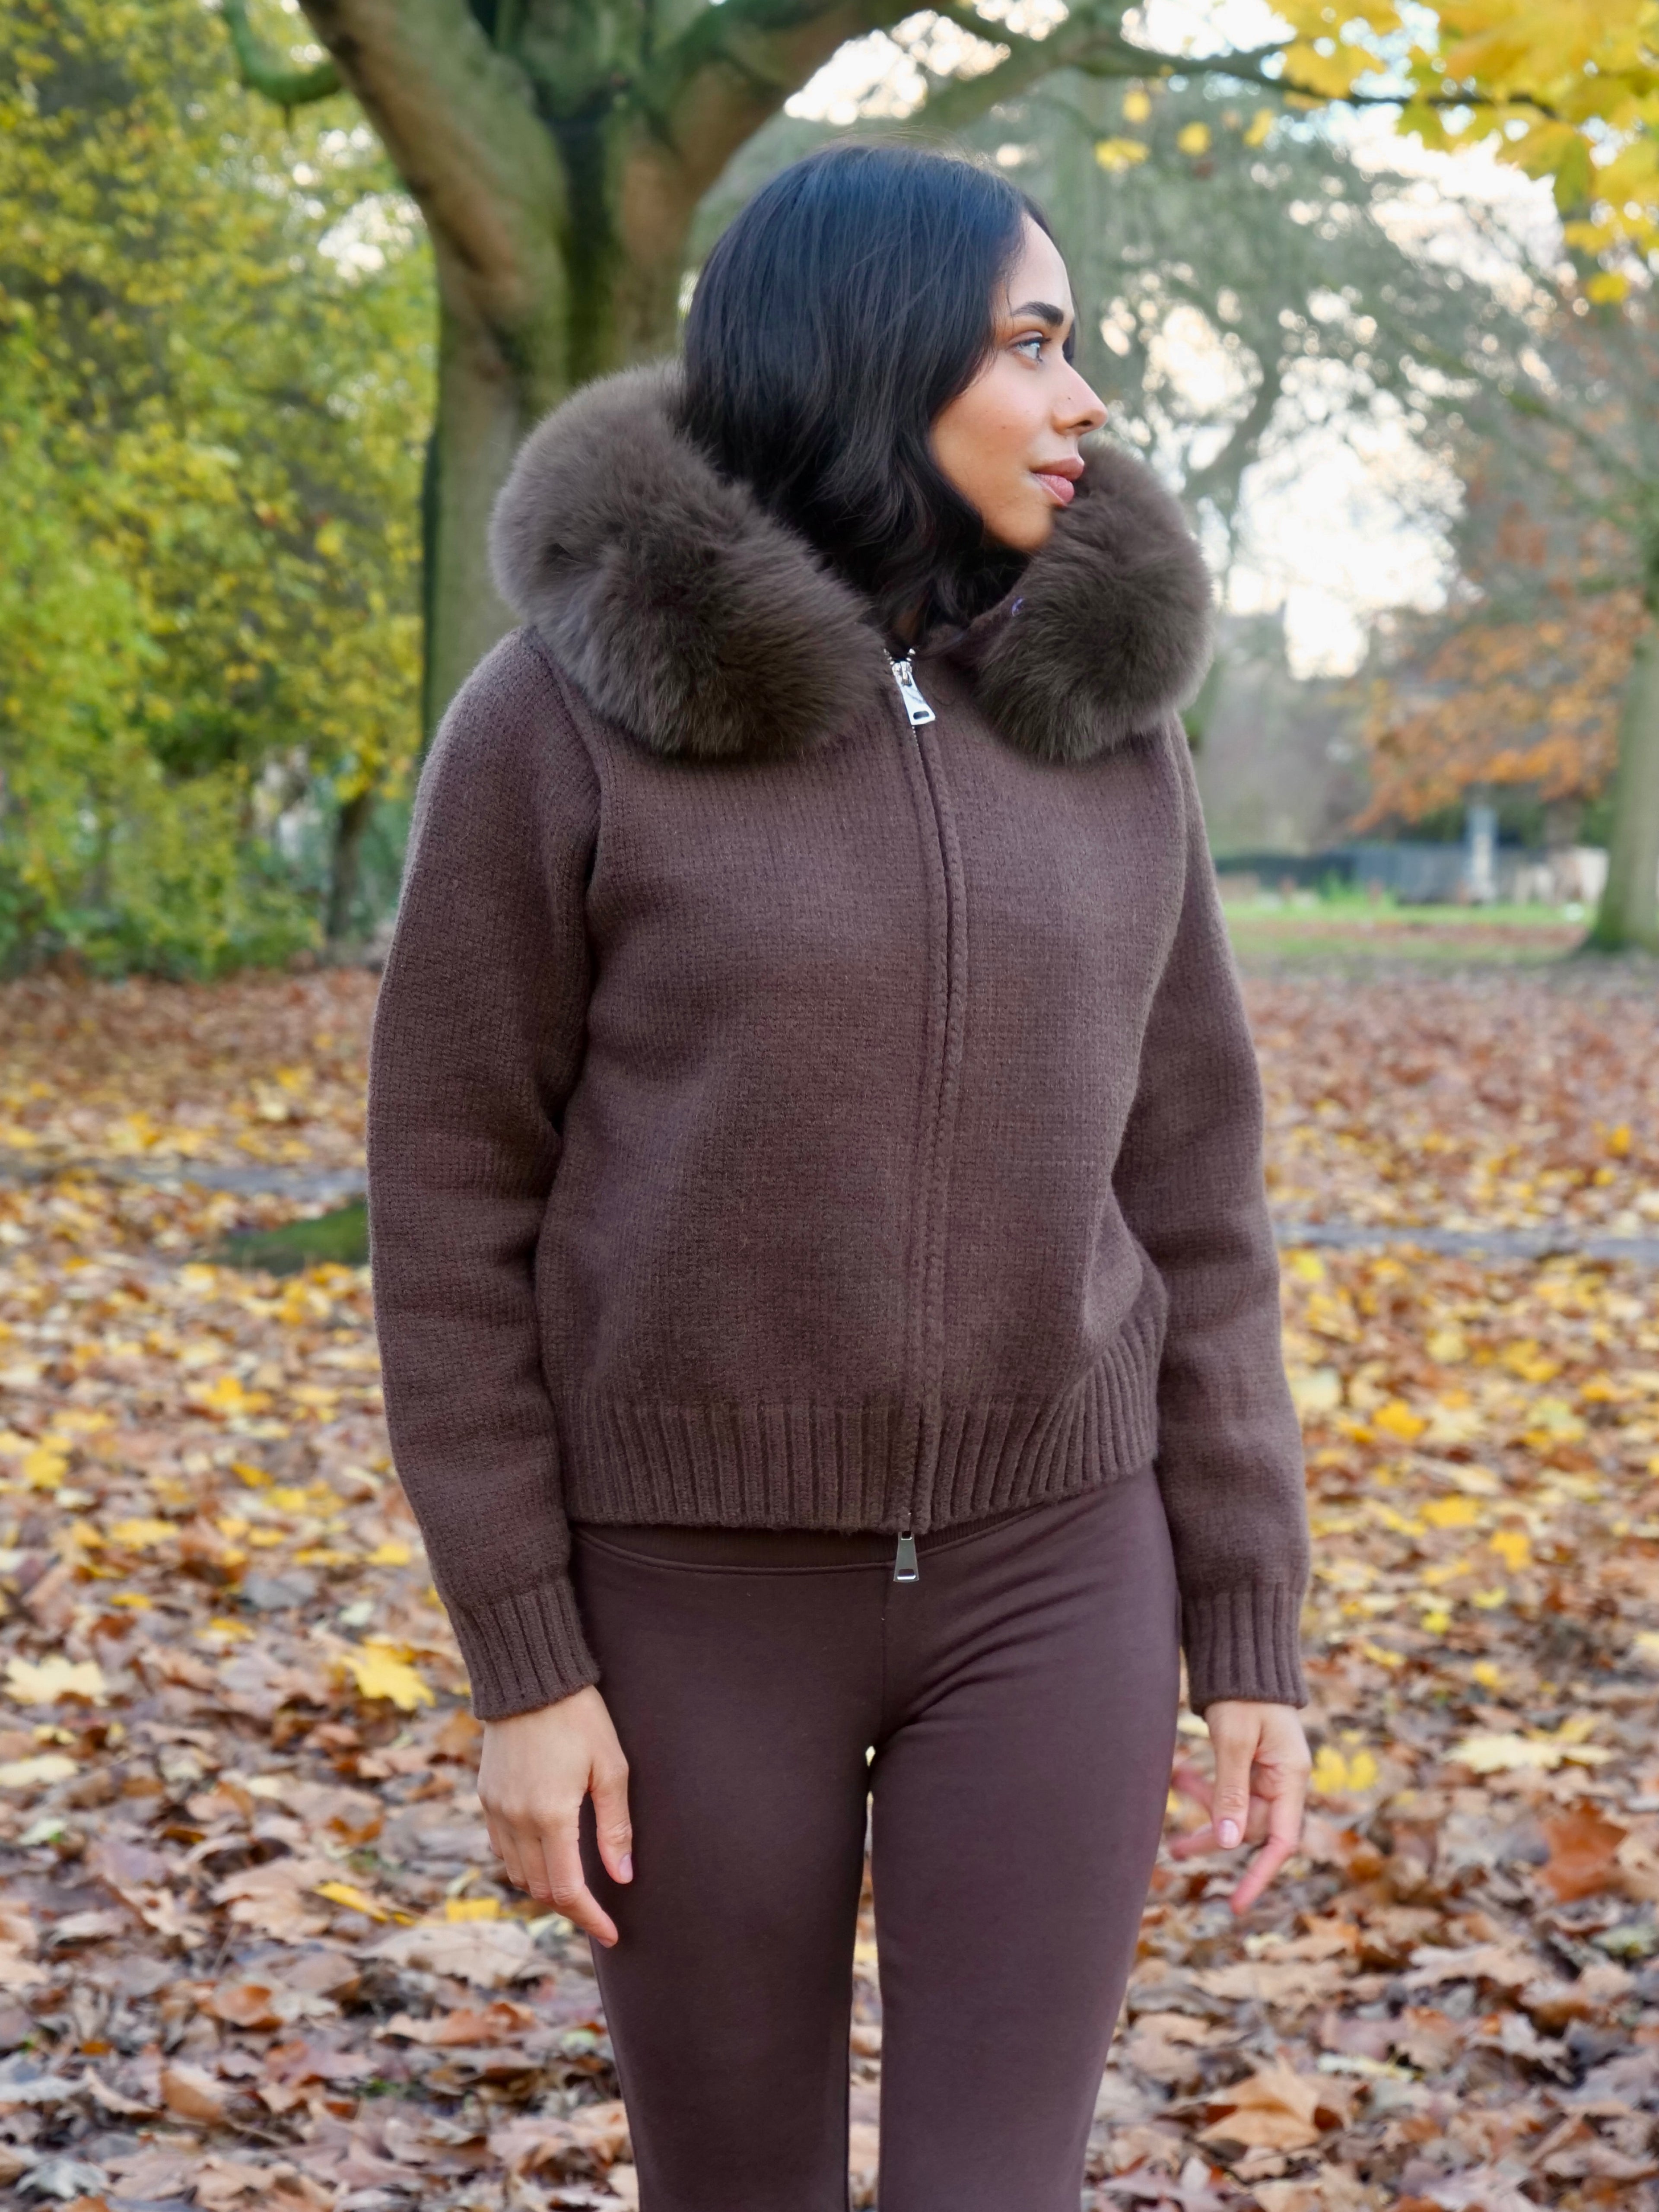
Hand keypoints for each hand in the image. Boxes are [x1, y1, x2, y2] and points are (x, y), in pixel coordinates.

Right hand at [477, 1686, 632, 1946]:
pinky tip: (547, 1852)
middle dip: (570, 1907)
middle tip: (599, 1911)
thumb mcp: (611, 1767)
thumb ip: (615, 1827)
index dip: (591, 1919)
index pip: (568, 1889)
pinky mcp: (486, 1797)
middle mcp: (517, 1819)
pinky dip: (524, 1863)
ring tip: (576, 1883)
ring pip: (518, 1874)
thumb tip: (622, 1877)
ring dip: (546, 1886)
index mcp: (551, 1815)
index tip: (612, 1934)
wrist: (529, 1678)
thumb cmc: (580, 1717)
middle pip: (540, 1889)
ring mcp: (496, 1809)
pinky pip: (502, 1849)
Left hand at [1169, 1701, 1310, 1914]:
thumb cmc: (1243, 1695)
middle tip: (1174, 1850)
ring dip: (1205, 1807)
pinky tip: (1180, 1774)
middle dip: (1214, 1832)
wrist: (1242, 1655)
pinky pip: (1228, 1790)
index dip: (1260, 1876)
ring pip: (1235, 1810)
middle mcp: (1282, 1782)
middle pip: (1250, 1828)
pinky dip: (1206, 1789)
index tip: (1237, 1906)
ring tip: (1173, 1787)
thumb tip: (1228, 1843)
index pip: (1281, 1842)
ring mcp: (1266, 1774)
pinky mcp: (1249, 1764)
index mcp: (1290, 1779)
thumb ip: (1232, 1792)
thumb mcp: (1235, 1742)